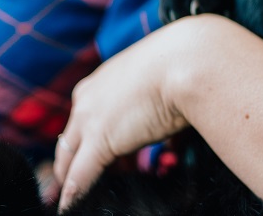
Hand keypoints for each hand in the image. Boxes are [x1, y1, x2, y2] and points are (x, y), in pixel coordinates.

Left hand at [53, 18, 198, 208]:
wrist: (192, 61)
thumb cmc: (189, 64)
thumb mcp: (165, 77)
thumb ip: (158, 96)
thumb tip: (171, 113)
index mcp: (105, 78)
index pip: (86, 115)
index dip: (88, 138)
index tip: (90, 154)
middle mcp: (90, 97)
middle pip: (69, 139)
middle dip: (71, 161)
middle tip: (72, 182)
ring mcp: (91, 119)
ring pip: (69, 158)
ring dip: (71, 179)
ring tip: (73, 198)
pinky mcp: (101, 141)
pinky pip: (80, 176)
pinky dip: (76, 194)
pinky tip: (74, 207)